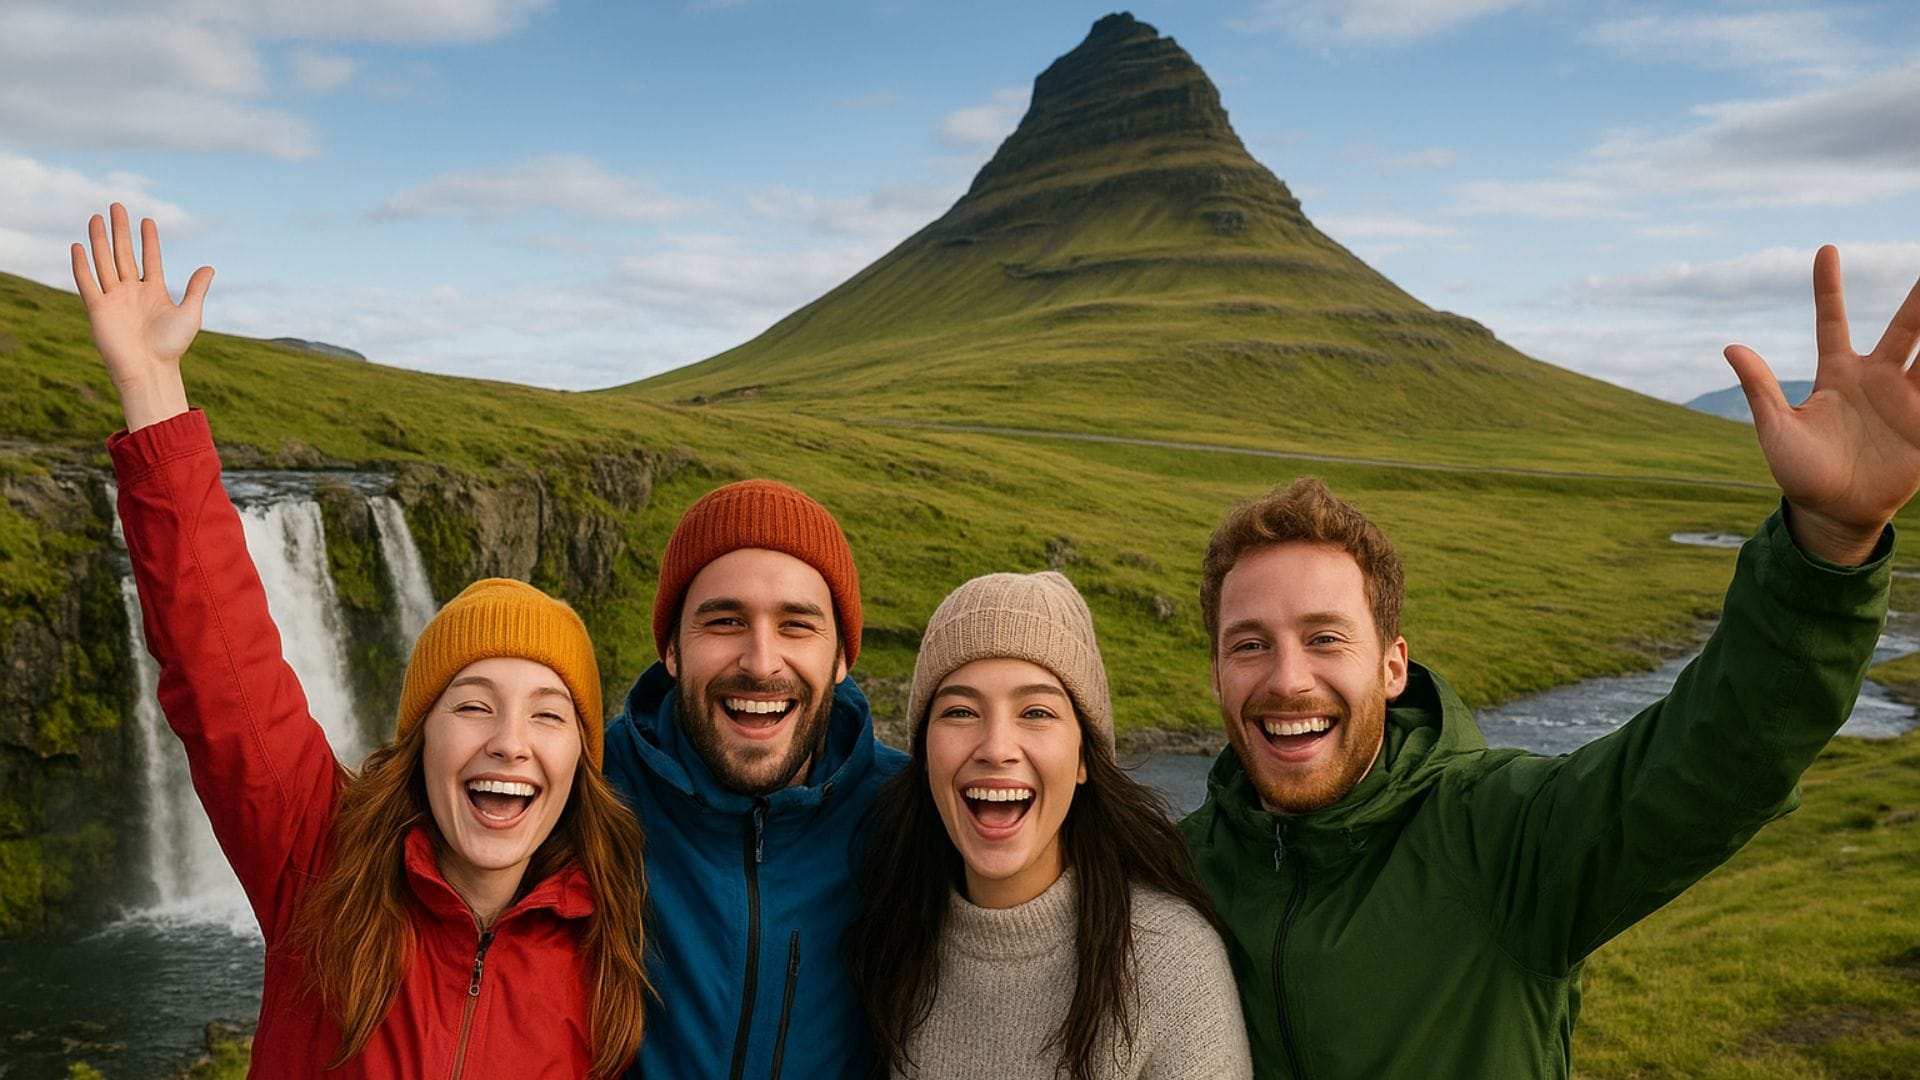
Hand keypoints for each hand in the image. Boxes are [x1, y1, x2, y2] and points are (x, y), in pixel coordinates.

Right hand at [70, 203, 212, 430]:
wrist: (150, 369)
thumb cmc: (171, 346)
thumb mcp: (189, 314)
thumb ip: (196, 289)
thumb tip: (209, 267)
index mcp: (154, 291)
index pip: (150, 258)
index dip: (148, 239)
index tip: (147, 220)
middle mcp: (132, 291)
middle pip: (124, 253)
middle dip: (121, 230)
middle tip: (117, 205)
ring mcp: (114, 298)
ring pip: (104, 262)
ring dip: (100, 240)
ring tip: (97, 217)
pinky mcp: (97, 308)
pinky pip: (87, 282)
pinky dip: (82, 265)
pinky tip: (79, 246)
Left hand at [1726, 245, 1919, 564]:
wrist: (1833, 514)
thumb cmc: (1800, 472)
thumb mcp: (1776, 429)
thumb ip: (1760, 388)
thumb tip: (1731, 346)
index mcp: (1838, 374)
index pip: (1833, 320)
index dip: (1829, 287)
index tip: (1825, 249)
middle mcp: (1877, 379)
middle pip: (1906, 329)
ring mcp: (1906, 400)